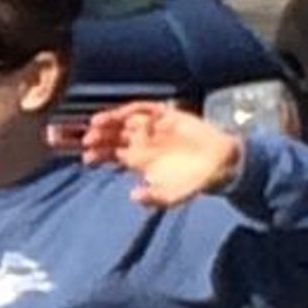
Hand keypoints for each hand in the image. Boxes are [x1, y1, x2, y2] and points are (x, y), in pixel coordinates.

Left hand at [79, 99, 247, 208]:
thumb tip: (134, 196)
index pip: (109, 154)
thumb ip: (154, 198)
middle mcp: (141, 141)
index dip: (96, 154)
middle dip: (97, 136)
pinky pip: (147, 109)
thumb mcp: (172, 195)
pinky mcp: (169, 116)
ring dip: (110, 120)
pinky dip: (134, 110)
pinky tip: (124, 114)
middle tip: (86, 140)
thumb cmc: (193, 181)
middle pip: (111, 135)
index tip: (87, 158)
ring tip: (96, 124)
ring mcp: (153, 128)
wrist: (221, 165)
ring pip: (124, 120)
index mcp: (136, 159)